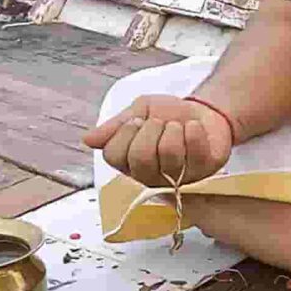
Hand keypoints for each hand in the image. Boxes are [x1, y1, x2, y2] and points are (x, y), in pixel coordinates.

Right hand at [83, 94, 232, 186]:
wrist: (203, 112)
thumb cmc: (168, 115)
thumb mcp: (138, 111)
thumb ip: (115, 126)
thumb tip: (86, 140)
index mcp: (129, 163)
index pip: (113, 155)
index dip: (125, 132)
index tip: (138, 120)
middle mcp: (150, 177)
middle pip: (140, 158)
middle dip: (151, 129)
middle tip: (159, 122)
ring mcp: (177, 178)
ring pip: (169, 154)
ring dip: (173, 129)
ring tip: (177, 126)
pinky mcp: (203, 173)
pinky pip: (194, 150)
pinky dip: (193, 129)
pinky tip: (193, 128)